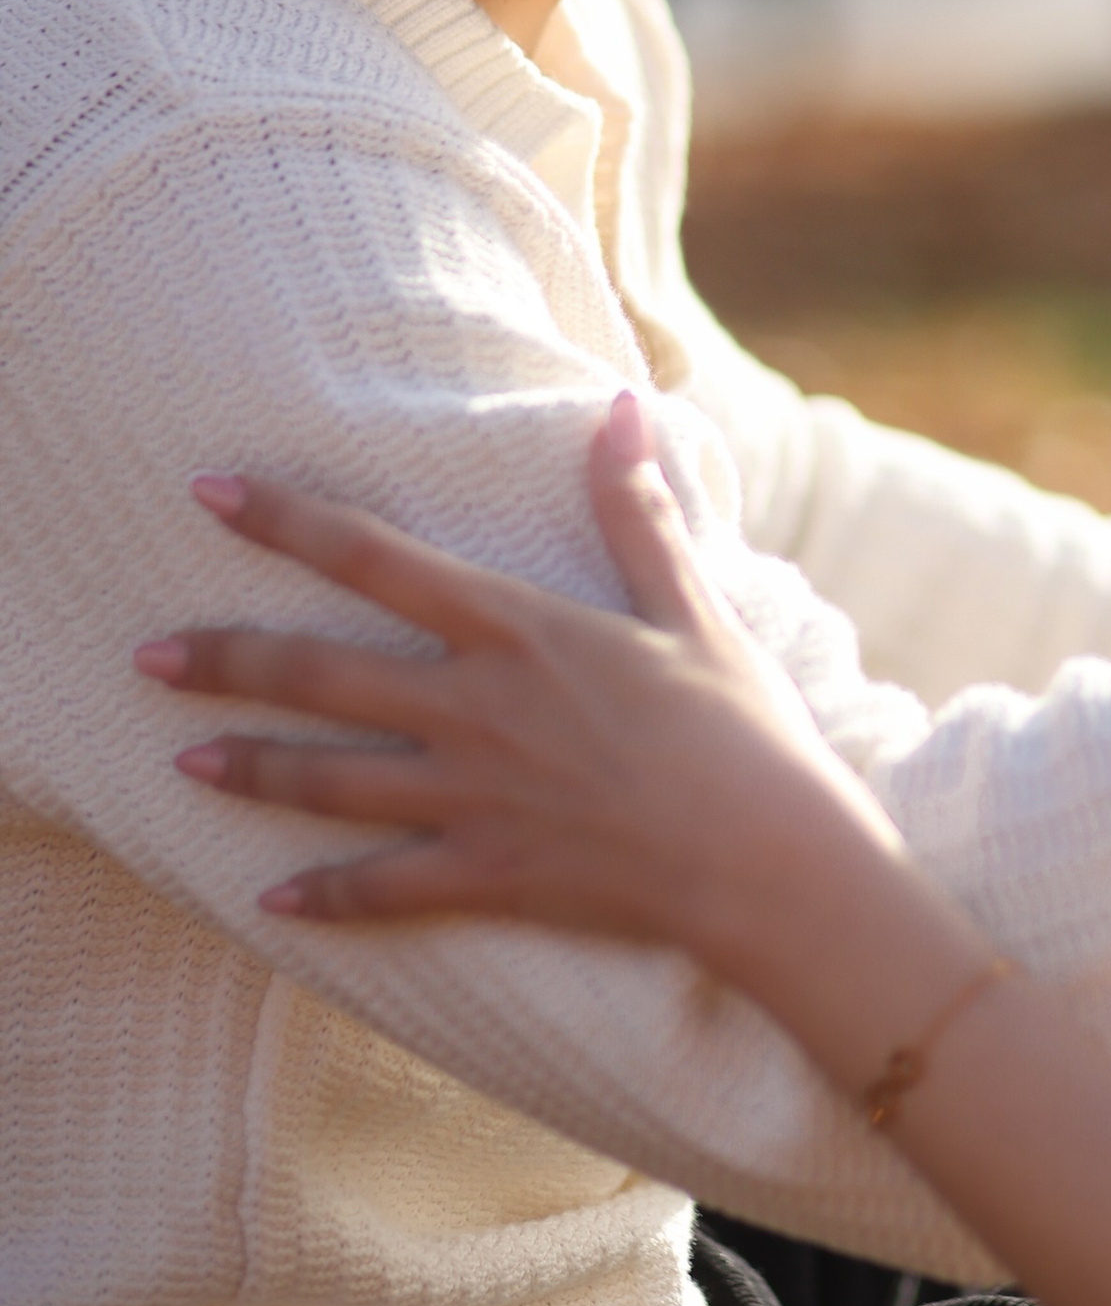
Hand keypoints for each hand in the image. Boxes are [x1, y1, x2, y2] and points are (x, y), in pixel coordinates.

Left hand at [136, 395, 878, 962]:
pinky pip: (384, 889)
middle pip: (322, 675)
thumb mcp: (693, 604)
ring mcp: (474, 800)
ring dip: (249, 768)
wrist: (769, 860)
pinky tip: (270, 898)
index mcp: (520, 630)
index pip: (377, 559)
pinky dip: (324, 896)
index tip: (209, 494)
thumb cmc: (742, 727)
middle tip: (147, 654)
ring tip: (183, 758)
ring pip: (331, 782)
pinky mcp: (488, 878)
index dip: (286, 522)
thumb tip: (621, 407)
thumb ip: (637, 510)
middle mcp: (477, 710)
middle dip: (226, 659)